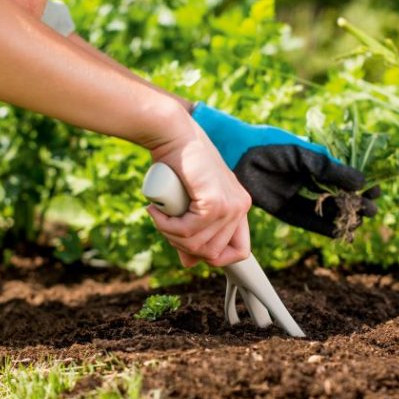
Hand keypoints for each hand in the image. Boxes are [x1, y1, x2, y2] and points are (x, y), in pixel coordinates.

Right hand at [146, 118, 251, 267]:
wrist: (172, 134)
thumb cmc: (177, 164)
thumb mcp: (188, 205)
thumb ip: (192, 232)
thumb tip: (189, 264)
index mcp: (239, 207)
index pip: (240, 251)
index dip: (213, 257)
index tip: (187, 246)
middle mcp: (241, 207)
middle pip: (214, 253)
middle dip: (182, 245)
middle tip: (164, 223)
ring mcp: (231, 206)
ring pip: (198, 245)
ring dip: (170, 234)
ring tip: (158, 214)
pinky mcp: (215, 203)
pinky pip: (188, 232)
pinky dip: (167, 225)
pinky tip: (156, 210)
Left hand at [191, 103, 379, 237]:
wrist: (236, 152)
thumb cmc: (269, 145)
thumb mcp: (303, 155)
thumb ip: (328, 169)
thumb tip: (360, 182)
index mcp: (313, 161)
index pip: (343, 176)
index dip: (360, 184)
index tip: (376, 190)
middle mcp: (306, 179)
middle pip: (337, 195)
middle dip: (355, 203)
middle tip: (371, 209)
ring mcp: (295, 194)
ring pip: (324, 209)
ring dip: (342, 216)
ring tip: (359, 221)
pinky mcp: (282, 208)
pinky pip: (306, 220)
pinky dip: (323, 226)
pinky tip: (338, 230)